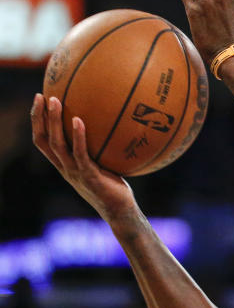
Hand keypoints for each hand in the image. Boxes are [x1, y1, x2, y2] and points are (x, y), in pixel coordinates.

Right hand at [30, 94, 136, 222]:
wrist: (121, 212)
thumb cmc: (115, 188)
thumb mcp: (104, 166)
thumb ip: (100, 150)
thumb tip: (112, 126)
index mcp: (65, 165)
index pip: (43, 142)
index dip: (37, 122)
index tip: (40, 100)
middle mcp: (65, 168)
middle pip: (43, 140)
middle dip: (39, 118)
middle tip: (41, 95)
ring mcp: (75, 173)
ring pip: (57, 144)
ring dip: (53, 121)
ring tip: (55, 101)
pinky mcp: (89, 176)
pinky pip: (80, 153)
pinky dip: (77, 136)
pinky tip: (78, 120)